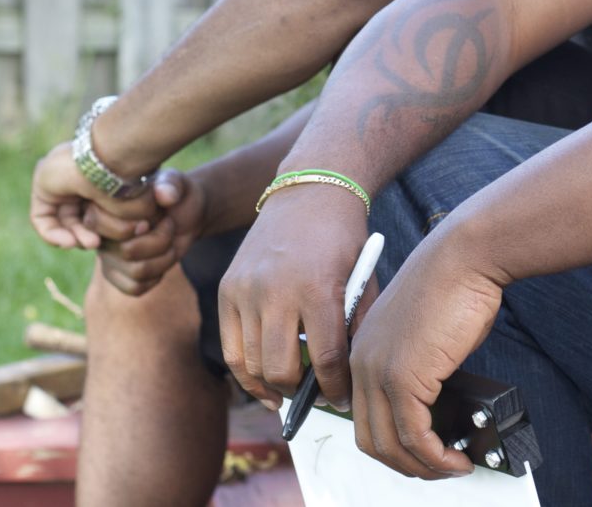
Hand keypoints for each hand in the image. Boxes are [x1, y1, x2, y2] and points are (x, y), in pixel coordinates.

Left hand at [28, 143, 159, 249]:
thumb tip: (138, 231)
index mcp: (99, 178)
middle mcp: (78, 178)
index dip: (102, 230)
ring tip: (90, 243)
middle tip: (98, 243)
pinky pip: (42, 219)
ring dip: (74, 237)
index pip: (95, 211)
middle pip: (77, 217)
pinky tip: (70, 241)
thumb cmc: (130, 182)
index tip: (111, 239)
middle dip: (87, 236)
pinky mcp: (42, 186)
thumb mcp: (132, 206)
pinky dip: (53, 235)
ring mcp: (60, 181)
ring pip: (61, 220)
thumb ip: (127, 219)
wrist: (113, 162)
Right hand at [93, 168, 208, 296]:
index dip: (133, 224)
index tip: (153, 217)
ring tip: (170, 240)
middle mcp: (98, 233)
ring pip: (136, 271)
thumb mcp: (175, 182)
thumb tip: (165, 195)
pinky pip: (135, 287)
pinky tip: (163, 258)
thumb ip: (170, 185)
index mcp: (100, 205)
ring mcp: (107, 256)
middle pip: (125, 251)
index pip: (99, 223)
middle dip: (160, 239)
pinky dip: (158, 274)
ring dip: (165, 257)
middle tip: (169, 224)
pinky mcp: (117, 276)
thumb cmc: (173, 192)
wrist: (183, 212)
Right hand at [217, 185, 369, 411]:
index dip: (335, 389)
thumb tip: (348, 379)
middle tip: (317, 398)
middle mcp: (276, 291)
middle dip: (302, 393)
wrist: (309, 191)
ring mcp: (246, 290)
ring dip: (273, 386)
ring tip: (291, 393)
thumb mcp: (364, 279)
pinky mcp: (227, 288)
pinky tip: (264, 387)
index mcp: (317, 289)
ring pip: (253, 364)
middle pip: (282, 369)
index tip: (342, 400)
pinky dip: (246, 373)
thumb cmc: (343, 238)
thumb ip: (356, 328)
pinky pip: (230, 347)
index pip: (325, 360)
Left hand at [347, 227, 503, 479]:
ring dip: (423, 467)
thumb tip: (434, 403)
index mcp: (363, 349)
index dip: (392, 443)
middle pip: (371, 439)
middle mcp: (362, 362)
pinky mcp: (404, 378)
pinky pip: (415, 436)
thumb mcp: (424, 333)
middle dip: (405, 463)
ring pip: (390, 445)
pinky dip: (436, 457)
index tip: (420, 452)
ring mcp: (379, 371)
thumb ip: (418, 368)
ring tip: (452, 467)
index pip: (363, 415)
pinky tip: (456, 457)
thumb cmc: (453, 284)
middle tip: (437, 468)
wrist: (464, 257)